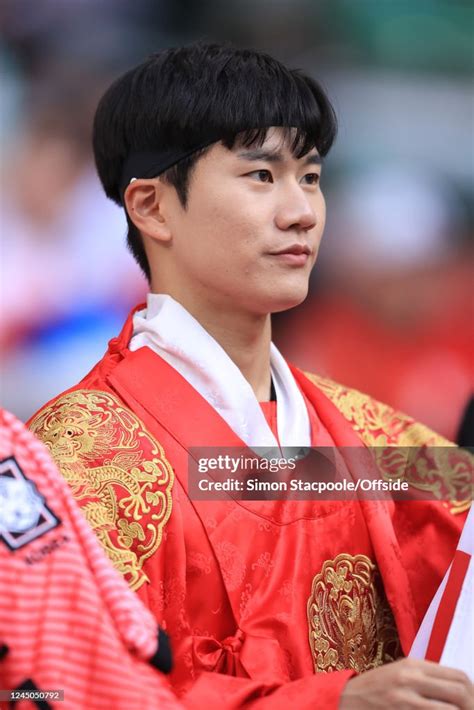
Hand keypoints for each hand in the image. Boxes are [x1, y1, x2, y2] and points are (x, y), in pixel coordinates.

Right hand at [339, 658, 473, 708]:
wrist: (347, 698)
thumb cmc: (375, 688)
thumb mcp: (400, 673)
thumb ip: (425, 677)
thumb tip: (458, 689)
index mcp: (414, 664)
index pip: (458, 675)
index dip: (472, 692)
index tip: (472, 703)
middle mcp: (411, 677)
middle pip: (460, 691)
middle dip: (471, 706)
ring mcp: (406, 696)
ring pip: (451, 708)